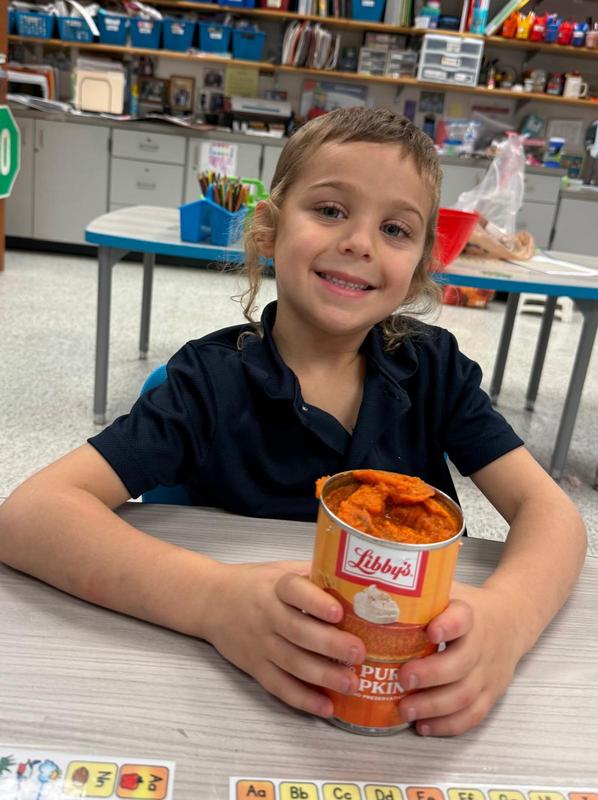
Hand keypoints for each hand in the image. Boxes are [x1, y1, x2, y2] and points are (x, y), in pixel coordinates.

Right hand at [201, 560, 365, 716]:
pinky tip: (326, 707)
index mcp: (275, 586)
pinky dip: (302, 699)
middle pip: (298, 631)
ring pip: (291, 662)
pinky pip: (279, 686)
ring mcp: (259, 644)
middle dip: (330, 644)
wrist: (211, 601)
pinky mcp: (255, 667)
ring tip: (351, 684)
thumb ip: (313, 574)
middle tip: (359, 653)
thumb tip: (357, 581)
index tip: (338, 612)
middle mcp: (266, 615)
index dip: (316, 602)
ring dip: (323, 676)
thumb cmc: (255, 584)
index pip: (294, 591)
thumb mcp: (281, 569)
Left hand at [397, 581, 524, 735]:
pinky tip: (424, 726)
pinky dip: (448, 725)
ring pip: (465, 695)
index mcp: (469, 614)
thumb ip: (420, 592)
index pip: (463, 618)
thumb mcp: (448, 590)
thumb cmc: (466, 606)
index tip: (430, 631)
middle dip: (430, 675)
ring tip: (405, 709)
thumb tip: (374, 587)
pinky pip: (473, 715)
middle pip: (461, 664)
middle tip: (402, 679)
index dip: (448, 625)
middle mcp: (481, 644)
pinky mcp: (491, 693)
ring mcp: (488, 672)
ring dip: (434, 706)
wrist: (511, 620)